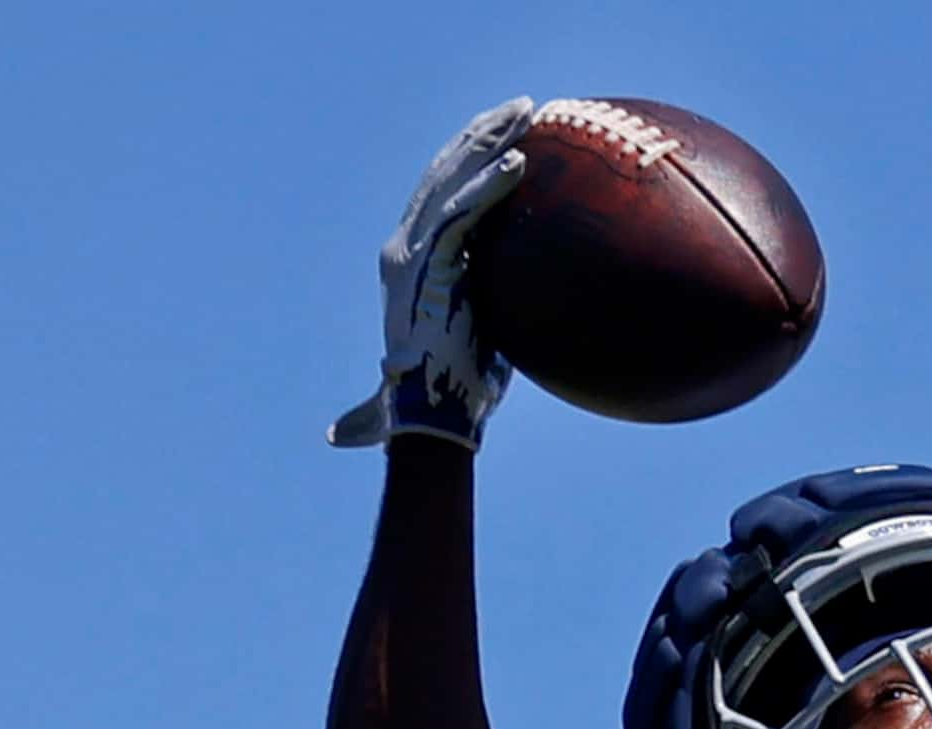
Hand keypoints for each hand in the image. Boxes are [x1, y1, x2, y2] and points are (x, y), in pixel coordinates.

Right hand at [327, 99, 534, 451]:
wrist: (433, 418)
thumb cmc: (459, 389)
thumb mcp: (484, 335)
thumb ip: (489, 308)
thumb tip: (511, 314)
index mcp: (414, 258)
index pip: (444, 190)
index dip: (473, 155)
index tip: (511, 132)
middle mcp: (405, 247)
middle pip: (446, 172)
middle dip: (484, 133)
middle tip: (524, 107)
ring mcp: (411, 254)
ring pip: (452, 182)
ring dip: (490, 144)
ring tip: (527, 115)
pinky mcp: (425, 269)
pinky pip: (460, 218)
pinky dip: (487, 190)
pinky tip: (518, 165)